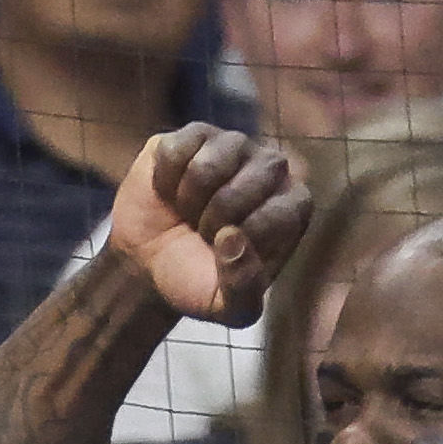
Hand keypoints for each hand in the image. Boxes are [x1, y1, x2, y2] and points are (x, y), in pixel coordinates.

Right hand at [110, 125, 308, 327]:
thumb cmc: (199, 281)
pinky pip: (176, 152)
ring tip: (189, 212)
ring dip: (188, 200)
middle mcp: (271, 168)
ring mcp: (233, 145)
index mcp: (292, 208)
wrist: (150, 265)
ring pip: (208, 166)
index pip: (280, 215)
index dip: (243, 241)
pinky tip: (170, 192)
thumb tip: (231, 240)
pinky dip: (165, 181)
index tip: (226, 253)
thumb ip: (243, 289)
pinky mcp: (193, 135)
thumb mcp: (228, 308)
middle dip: (213, 220)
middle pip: (245, 186)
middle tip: (203, 233)